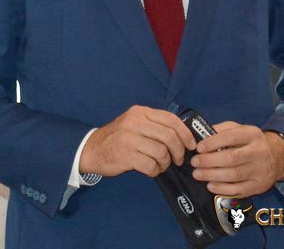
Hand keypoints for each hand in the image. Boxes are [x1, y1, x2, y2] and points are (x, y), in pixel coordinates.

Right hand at [79, 106, 196, 177]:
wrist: (92, 149)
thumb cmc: (118, 138)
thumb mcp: (134, 123)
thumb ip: (154, 125)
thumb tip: (184, 135)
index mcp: (139, 112)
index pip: (171, 119)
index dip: (185, 133)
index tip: (191, 145)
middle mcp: (134, 122)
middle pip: (169, 137)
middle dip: (178, 151)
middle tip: (178, 160)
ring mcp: (129, 139)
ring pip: (162, 152)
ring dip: (165, 164)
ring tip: (159, 165)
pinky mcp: (126, 155)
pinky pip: (151, 165)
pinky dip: (154, 171)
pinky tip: (149, 170)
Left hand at [190, 122, 283, 195]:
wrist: (276, 156)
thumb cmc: (249, 142)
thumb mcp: (238, 130)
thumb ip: (221, 130)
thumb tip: (200, 136)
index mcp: (252, 134)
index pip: (230, 137)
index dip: (212, 143)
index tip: (198, 148)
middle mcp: (259, 152)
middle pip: (231, 158)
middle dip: (209, 161)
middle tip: (194, 162)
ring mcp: (261, 170)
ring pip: (234, 174)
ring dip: (212, 175)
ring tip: (198, 174)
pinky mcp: (259, 185)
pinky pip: (239, 189)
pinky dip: (223, 189)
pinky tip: (210, 186)